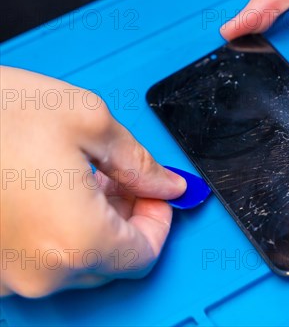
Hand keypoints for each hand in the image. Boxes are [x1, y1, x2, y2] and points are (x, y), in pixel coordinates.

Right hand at [0, 67, 185, 296]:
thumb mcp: (87, 121)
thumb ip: (139, 163)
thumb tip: (165, 184)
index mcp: (76, 241)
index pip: (145, 254)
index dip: (159, 220)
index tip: (157, 194)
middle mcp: (40, 272)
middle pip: (112, 260)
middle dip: (127, 218)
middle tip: (124, 178)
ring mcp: (5, 275)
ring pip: (75, 260)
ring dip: (92, 223)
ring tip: (83, 176)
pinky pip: (38, 257)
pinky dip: (56, 230)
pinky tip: (50, 191)